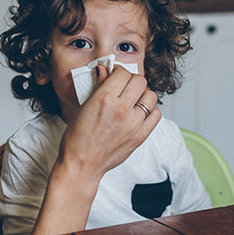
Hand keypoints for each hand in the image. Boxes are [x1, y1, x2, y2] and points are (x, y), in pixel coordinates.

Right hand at [63, 64, 159, 182]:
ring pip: (151, 95)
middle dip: (131, 81)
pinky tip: (138, 114)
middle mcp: (121, 109)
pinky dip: (150, 111)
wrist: (81, 165)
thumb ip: (98, 86)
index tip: (114, 76)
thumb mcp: (83, 107)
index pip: (123, 73)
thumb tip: (104, 69)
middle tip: (124, 87)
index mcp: (104, 99)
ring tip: (132, 100)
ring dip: (142, 94)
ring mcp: (133, 124)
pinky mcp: (140, 136)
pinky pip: (156, 114)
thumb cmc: (77, 138)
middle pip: (140, 81)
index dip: (118, 72)